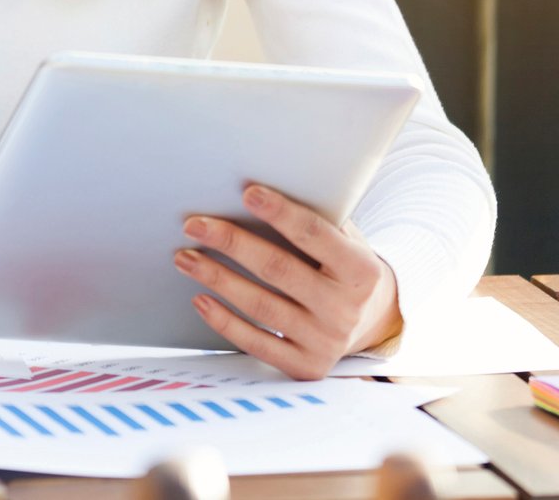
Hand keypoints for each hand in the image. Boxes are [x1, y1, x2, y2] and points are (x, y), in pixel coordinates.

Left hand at [175, 182, 400, 379]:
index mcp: (361, 270)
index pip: (314, 235)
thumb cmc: (342, 266)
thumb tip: (256, 195)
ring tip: (186, 258)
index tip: (247, 192)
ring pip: (261, 306)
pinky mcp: (306, 366)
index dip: (280, 212)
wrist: (372, 322)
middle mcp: (346, 309)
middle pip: (278, 269)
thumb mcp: (345, 242)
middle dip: (232, 243)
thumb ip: (315, 221)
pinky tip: (201, 300)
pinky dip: (225, 322)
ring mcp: (326, 341)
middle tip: (194, 225)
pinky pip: (258, 343)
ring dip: (217, 279)